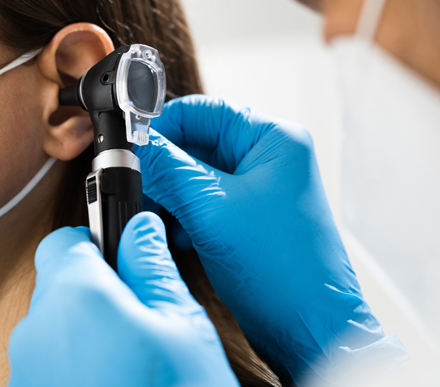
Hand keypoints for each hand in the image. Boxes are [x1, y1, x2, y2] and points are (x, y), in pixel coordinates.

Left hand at [10, 214, 235, 386]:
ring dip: (89, 344)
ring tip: (138, 373)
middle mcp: (34, 332)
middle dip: (100, 302)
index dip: (100, 246)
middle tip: (148, 328)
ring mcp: (25, 373)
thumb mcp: (184, 330)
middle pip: (60, 292)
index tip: (129, 262)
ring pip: (55, 338)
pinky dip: (78, 377)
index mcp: (72, 296)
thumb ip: (154, 270)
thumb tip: (140, 229)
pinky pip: (51, 374)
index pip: (66, 242)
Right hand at [139, 95, 401, 380]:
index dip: (160, 128)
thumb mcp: (210, 210)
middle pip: (193, 142)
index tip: (129, 149)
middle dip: (162, 168)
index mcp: (274, 140)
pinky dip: (181, 215)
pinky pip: (200, 202)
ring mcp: (258, 190)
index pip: (201, 111)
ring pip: (192, 175)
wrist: (309, 329)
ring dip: (169, 195)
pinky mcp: (246, 218)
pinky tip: (174, 235)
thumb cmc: (283, 271)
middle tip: (139, 188)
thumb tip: (132, 144)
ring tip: (159, 219)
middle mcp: (269, 159)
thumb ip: (167, 169)